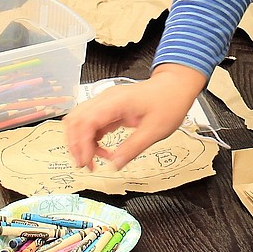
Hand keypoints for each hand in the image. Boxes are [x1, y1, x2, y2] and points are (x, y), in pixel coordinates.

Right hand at [63, 63, 206, 169]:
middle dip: (75, 144)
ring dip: (81, 142)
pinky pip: (90, 123)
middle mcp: (106, 99)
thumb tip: (114, 166)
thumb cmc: (169, 101)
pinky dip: (90, 139)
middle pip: (76, 120)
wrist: (176, 86)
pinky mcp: (109, 108)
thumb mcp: (155, 130)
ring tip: (91, 160)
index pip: (87, 121)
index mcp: (117, 102)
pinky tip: (101, 151)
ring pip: (79, 121)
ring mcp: (106, 102)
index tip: (86, 162)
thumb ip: (133, 148)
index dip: (82, 144)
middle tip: (85, 164)